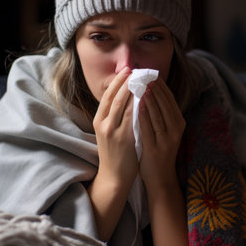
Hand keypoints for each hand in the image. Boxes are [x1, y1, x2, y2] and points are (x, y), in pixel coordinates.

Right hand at [93, 67, 137, 188]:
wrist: (113, 177)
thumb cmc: (114, 153)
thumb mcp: (108, 132)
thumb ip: (114, 116)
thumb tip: (125, 96)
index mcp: (98, 121)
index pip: (107, 96)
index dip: (117, 81)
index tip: (127, 70)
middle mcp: (103, 124)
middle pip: (114, 97)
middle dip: (125, 81)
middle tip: (135, 69)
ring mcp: (113, 132)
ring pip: (123, 105)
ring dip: (133, 90)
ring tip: (142, 79)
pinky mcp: (124, 139)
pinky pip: (132, 118)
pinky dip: (138, 106)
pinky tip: (146, 97)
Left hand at [139, 78, 188, 245]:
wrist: (160, 179)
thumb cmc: (158, 152)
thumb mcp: (164, 131)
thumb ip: (160, 114)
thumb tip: (150, 92)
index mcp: (178, 123)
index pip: (169, 99)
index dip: (160, 85)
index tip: (151, 73)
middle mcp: (175, 130)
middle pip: (165, 103)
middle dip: (154, 87)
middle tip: (144, 73)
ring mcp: (167, 139)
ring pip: (158, 114)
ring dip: (149, 97)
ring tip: (141, 84)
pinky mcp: (156, 148)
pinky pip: (149, 128)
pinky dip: (144, 115)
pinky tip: (137, 105)